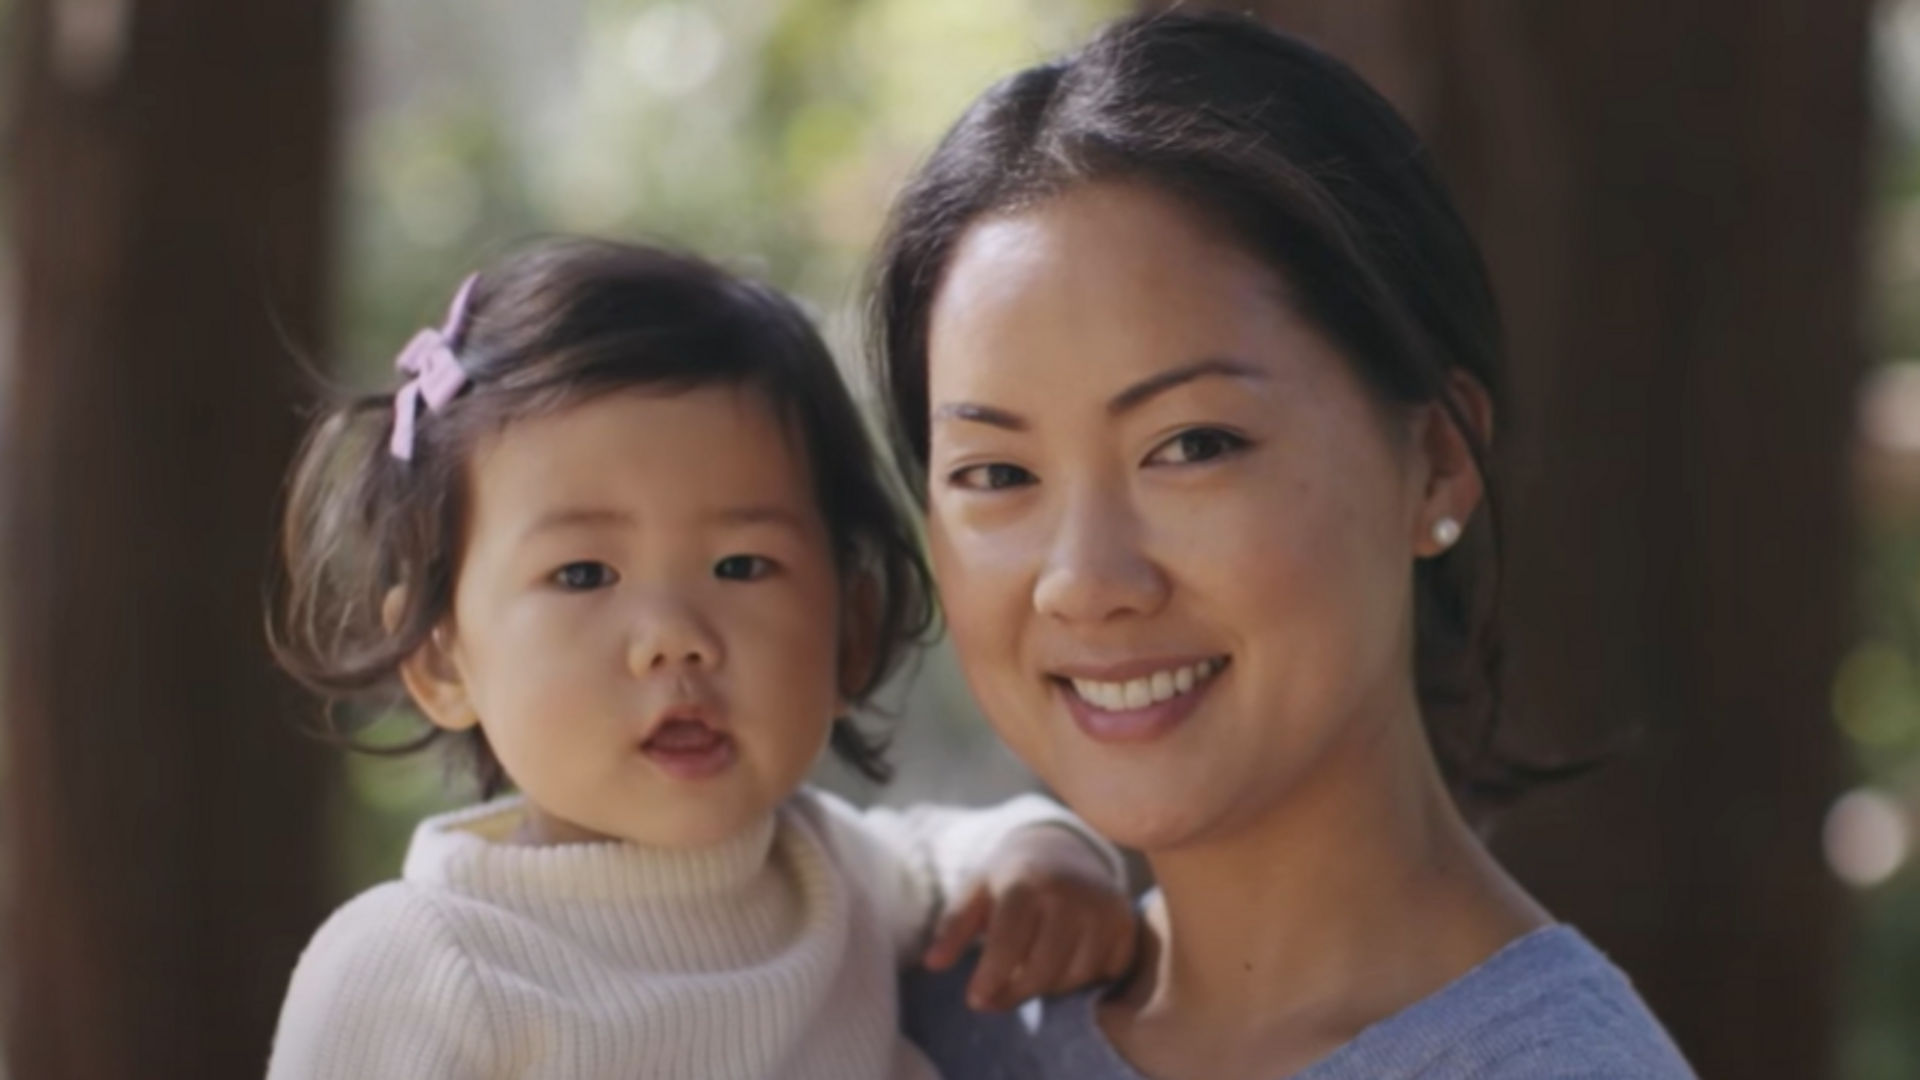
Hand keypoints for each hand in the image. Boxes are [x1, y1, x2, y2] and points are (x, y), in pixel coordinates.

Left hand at [920, 824, 1136, 1010]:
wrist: (1062, 848)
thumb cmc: (1009, 877)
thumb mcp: (975, 891)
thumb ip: (953, 926)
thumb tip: (932, 964)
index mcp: (1026, 882)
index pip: (1009, 942)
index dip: (991, 977)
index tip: (975, 1000)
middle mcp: (1070, 893)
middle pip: (1042, 969)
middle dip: (1015, 991)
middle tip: (996, 995)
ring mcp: (1103, 907)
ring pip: (1075, 977)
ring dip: (1048, 986)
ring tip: (1029, 971)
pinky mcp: (1126, 922)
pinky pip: (1105, 972)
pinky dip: (1084, 978)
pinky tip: (1064, 962)